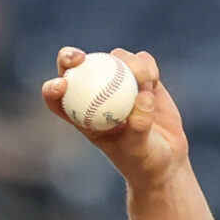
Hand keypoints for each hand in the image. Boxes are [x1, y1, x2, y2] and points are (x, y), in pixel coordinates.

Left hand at [41, 46, 189, 190]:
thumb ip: (139, 127)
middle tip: (80, 59)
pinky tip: (153, 81)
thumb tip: (143, 96)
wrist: (168, 157)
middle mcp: (97, 95)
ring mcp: (119, 82)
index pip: (58, 100)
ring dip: (128, 62)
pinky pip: (142, 60)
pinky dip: (147, 66)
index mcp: (83, 117)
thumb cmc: (145, 161)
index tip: (61, 85)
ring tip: (145, 82)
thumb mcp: (139, 151)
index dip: (52, 89)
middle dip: (70, 57)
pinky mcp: (142, 76)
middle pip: (76, 69)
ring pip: (114, 58)